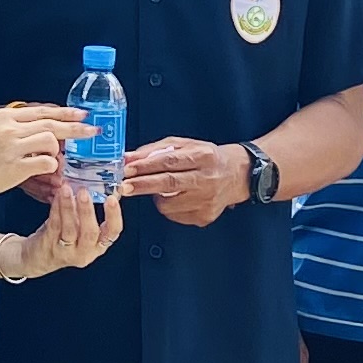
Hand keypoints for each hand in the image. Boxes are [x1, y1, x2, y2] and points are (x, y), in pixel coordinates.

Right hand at [0, 100, 82, 199]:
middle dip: (75, 127)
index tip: (82, 114)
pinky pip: (46, 162)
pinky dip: (52, 166)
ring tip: (53, 158)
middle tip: (91, 131)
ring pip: (50, 140)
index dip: (65, 112)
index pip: (42, 110)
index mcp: (6, 116)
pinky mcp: (16, 166)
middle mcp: (10, 129)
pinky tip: (48, 169)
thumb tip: (49, 127)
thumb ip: (20, 126)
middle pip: (51, 123)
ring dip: (57, 151)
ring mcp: (13, 147)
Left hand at [10, 179, 118, 278]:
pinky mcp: (49, 246)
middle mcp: (85, 252)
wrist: (37, 256)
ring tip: (67, 189)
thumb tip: (94, 184)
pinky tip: (57, 196)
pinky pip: (54, 225)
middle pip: (90, 232)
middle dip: (87, 211)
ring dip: (69, 207)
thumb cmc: (63, 237)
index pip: (113, 232)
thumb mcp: (81, 227)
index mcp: (98, 245)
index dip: (114, 216)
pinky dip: (56, 209)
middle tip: (84, 192)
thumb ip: (88, 212)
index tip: (112, 199)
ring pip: (70, 229)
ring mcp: (66, 251)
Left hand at [118, 137, 249, 226]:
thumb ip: (155, 150)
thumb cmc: (208, 158)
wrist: (238, 175)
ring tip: (159, 189)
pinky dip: (168, 207)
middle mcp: (207, 179)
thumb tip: (128, 158)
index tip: (128, 169)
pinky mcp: (205, 216)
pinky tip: (175, 198)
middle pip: (169, 183)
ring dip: (155, 197)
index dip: (146, 166)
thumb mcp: (184, 145)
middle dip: (143, 185)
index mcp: (203, 156)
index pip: (170, 161)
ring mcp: (207, 200)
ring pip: (169, 204)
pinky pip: (175, 215)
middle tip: (125, 186)